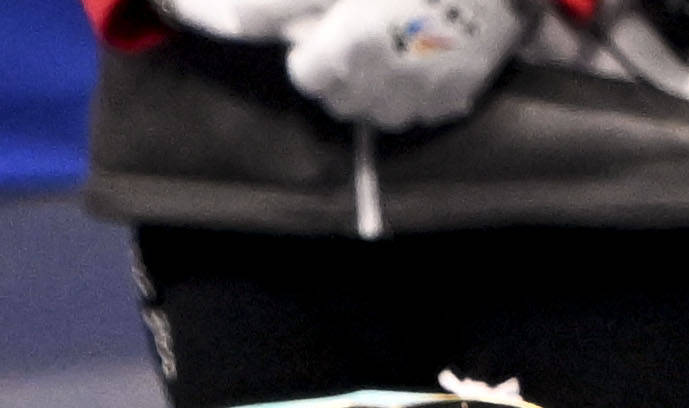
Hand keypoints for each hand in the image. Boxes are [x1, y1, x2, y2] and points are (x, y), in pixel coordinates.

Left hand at [283, 0, 517, 131]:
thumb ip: (279, 4)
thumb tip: (229, 22)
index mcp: (352, 49)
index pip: (305, 76)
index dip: (309, 47)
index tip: (324, 24)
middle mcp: (387, 84)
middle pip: (339, 102)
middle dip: (337, 72)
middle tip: (352, 32)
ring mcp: (426, 96)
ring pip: (379, 114)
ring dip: (373, 88)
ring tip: (386, 48)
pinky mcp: (459, 96)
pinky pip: (421, 110)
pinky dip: (412, 92)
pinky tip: (420, 57)